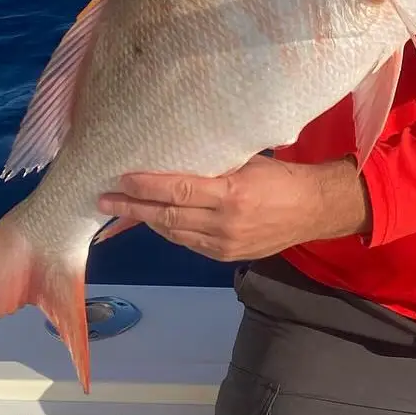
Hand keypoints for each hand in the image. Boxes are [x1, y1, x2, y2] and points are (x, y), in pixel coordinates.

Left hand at [96, 155, 370, 260]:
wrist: (312, 210)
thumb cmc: (280, 176)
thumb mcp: (248, 162)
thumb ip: (214, 165)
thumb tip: (175, 158)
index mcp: (232, 193)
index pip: (178, 190)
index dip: (146, 186)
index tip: (121, 179)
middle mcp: (225, 222)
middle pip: (168, 216)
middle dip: (132, 208)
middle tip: (103, 200)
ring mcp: (224, 244)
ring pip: (173, 232)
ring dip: (145, 221)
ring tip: (119, 211)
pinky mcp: (226, 256)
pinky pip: (188, 243)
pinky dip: (167, 230)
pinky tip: (152, 221)